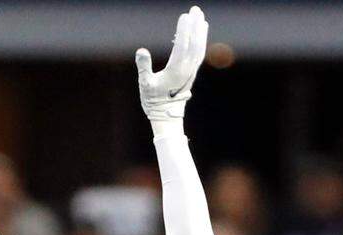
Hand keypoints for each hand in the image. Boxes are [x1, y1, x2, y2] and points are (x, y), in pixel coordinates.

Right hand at [136, 6, 207, 126]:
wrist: (166, 116)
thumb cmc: (153, 101)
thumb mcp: (145, 84)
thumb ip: (144, 67)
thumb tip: (141, 50)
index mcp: (176, 70)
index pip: (182, 46)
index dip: (184, 30)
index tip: (184, 16)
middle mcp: (187, 69)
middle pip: (195, 43)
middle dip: (195, 25)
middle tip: (195, 9)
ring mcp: (191, 71)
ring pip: (199, 47)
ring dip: (200, 31)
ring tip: (201, 17)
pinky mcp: (191, 73)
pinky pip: (199, 53)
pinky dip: (201, 41)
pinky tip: (200, 33)